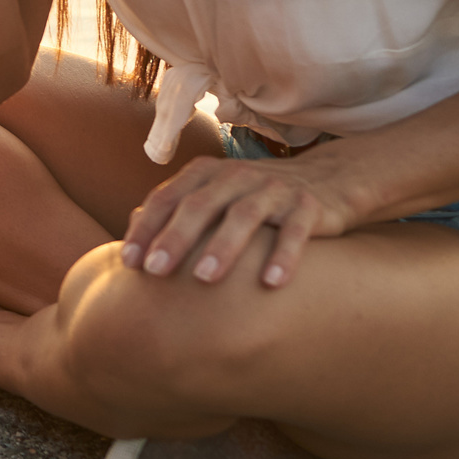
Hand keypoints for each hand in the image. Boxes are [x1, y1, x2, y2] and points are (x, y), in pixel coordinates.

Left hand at [120, 153, 361, 289]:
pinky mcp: (308, 207)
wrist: (329, 178)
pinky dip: (283, 256)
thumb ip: (177, 210)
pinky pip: (294, 232)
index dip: (147, 228)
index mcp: (208, 174)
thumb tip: (130, 233)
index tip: (129, 262)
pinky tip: (271, 283)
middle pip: (201, 205)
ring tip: (204, 279)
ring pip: (244, 216)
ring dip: (223, 247)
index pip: (169, 198)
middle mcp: (237, 177)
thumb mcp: (216, 195)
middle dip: (176, 238)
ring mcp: (274, 190)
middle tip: (155, 271)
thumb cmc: (257, 196)